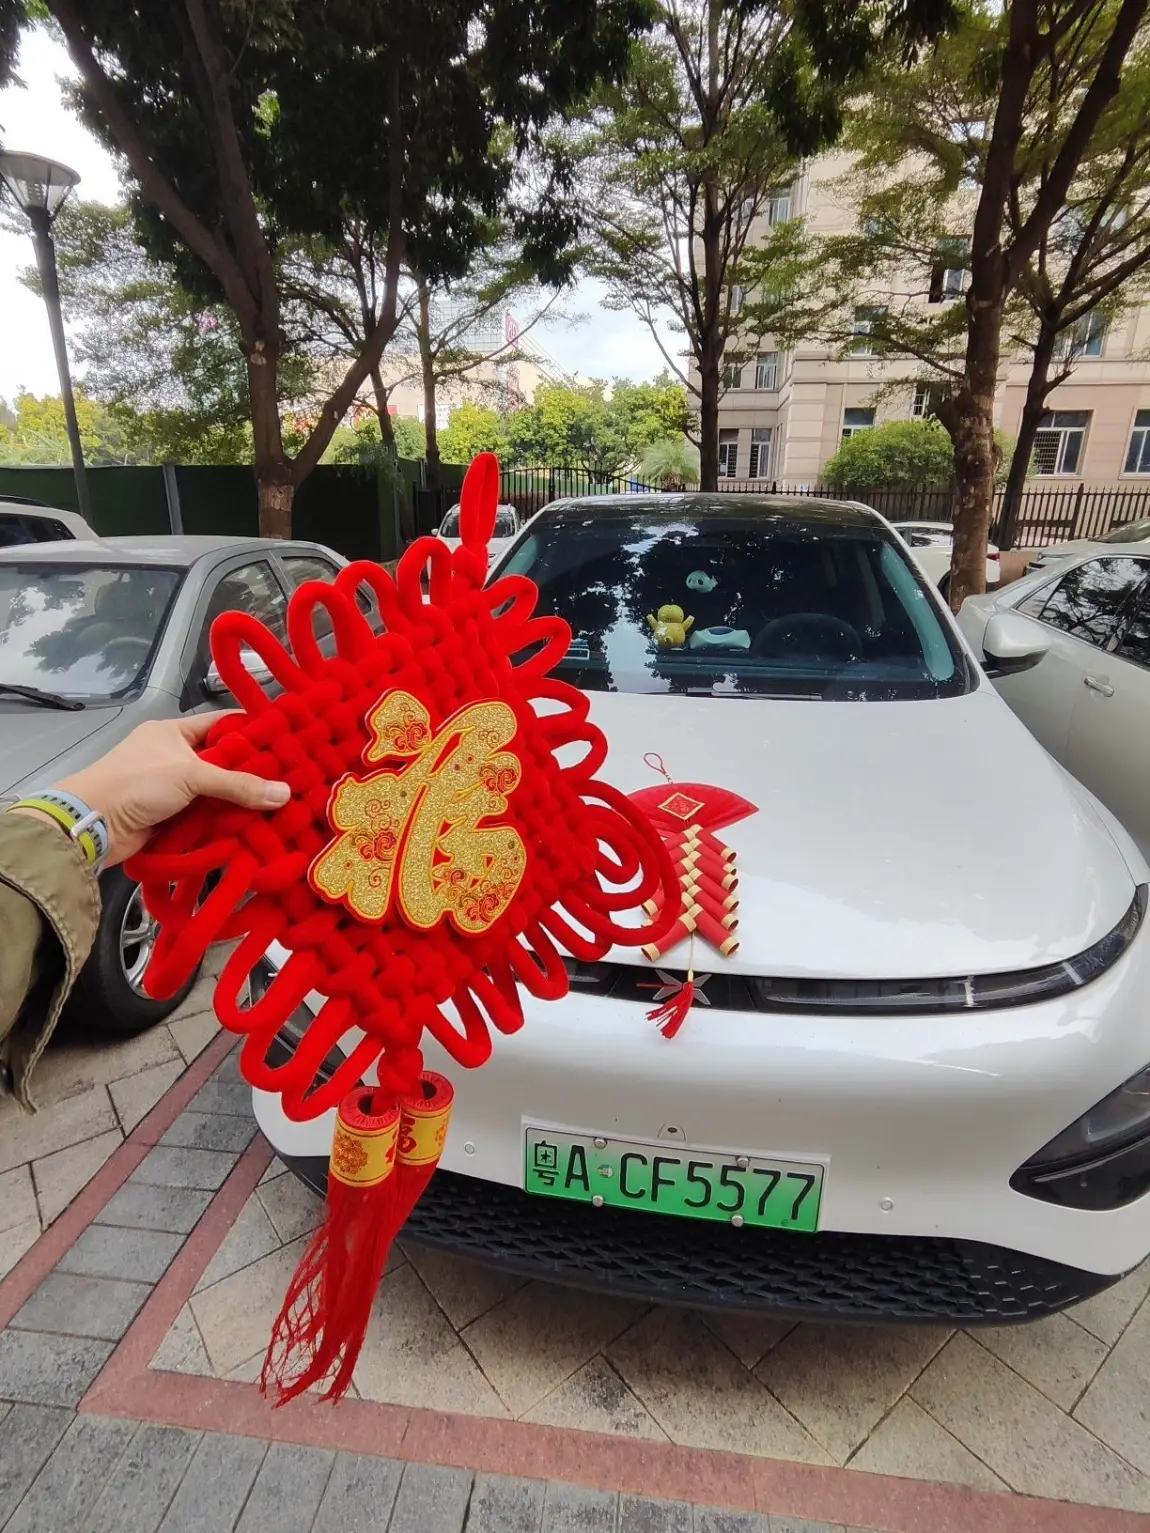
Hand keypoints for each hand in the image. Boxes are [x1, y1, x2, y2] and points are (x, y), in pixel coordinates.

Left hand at [56, 715, 289, 865]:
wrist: (93, 825)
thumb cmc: (137, 783)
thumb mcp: (191, 775)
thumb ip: (238, 784)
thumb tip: (284, 793)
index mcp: (174, 732)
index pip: (220, 724)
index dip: (251, 732)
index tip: (286, 742)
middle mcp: (174, 757)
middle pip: (222, 762)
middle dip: (252, 773)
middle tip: (290, 780)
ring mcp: (171, 789)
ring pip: (215, 792)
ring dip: (239, 802)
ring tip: (280, 806)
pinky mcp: (170, 817)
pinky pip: (205, 816)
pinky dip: (224, 822)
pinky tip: (253, 827)